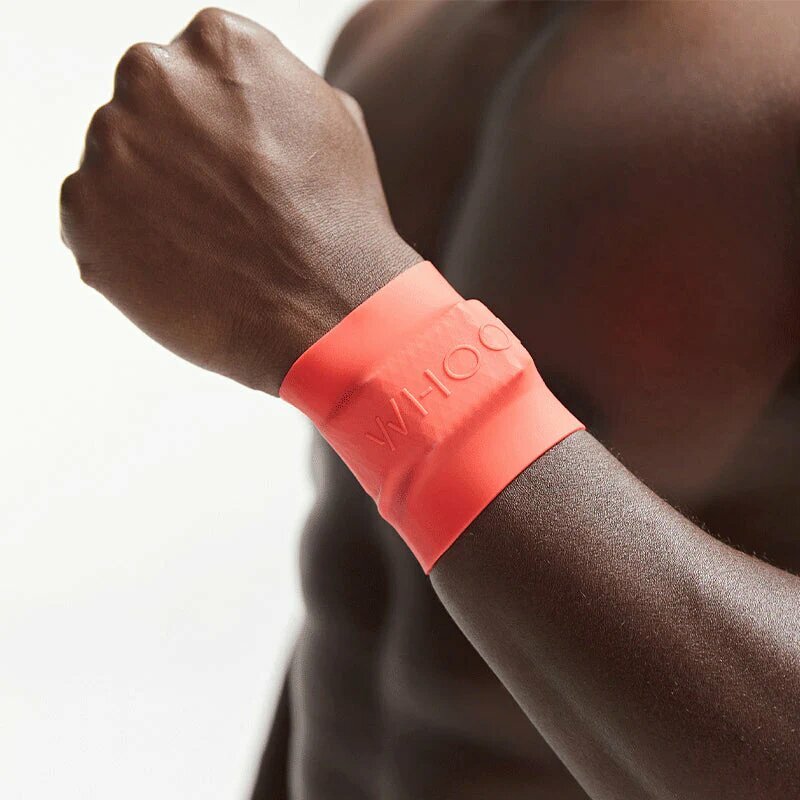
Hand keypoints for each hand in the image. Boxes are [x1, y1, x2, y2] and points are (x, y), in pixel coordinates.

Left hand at [60, 8, 418, 393]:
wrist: (324, 310)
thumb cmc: (339, 223)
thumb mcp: (333, 120)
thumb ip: (270, 86)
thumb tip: (239, 93)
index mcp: (217, 41)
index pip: (194, 65)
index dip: (218, 121)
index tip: (239, 162)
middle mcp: (152, 74)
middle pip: (146, 104)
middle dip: (175, 147)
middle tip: (218, 205)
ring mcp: (110, 144)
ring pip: (116, 162)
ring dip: (148, 195)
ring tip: (207, 244)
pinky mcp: (81, 211)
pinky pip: (91, 217)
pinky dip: (123, 241)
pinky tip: (181, 266)